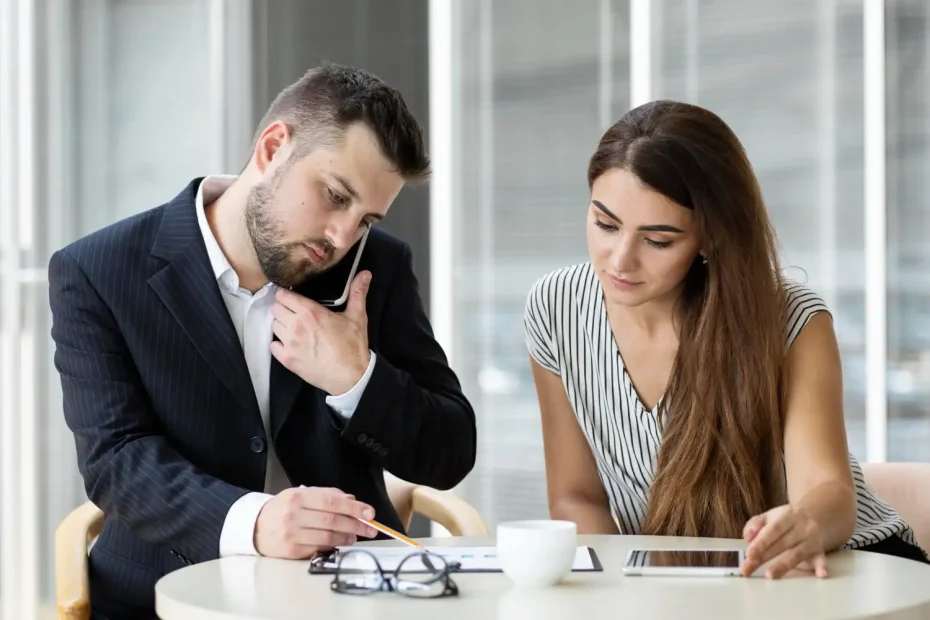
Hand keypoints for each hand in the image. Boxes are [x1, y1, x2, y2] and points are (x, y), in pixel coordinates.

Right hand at [254, 486, 378, 558]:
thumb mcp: (301, 494)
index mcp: (299, 497)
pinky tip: (339, 543)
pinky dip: (333, 546)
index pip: (333, 501)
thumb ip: (327, 495)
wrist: (254, 527)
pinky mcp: (291, 550)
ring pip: (328, 537)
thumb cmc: (282, 509)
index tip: (370, 513)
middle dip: (356, 525)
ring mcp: (292, 534)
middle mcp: (294, 515)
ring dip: (346, 538)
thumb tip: (352, 500)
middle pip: (333, 520)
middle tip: (370, 529)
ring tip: (354, 536)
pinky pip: (318, 549)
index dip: (354, 508)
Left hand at [271, 270, 371, 394]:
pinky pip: (273, 346)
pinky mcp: (288, 359)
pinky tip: (291, 344)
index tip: (292, 298)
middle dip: (283, 309)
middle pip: (276, 309)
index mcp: (311, 312)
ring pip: (274, 326)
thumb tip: (365, 274)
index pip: (283, 296)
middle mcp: (296, 326)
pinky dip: (279, 344)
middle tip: (294, 314)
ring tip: (294, 329)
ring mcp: (290, 343)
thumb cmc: (353, 346)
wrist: (351, 376)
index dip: (286, 295)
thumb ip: (357, 292)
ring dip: (282, 325)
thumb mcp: (357, 316)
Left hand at [741, 504, 828, 578]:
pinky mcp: (819, 552)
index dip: (761, 542)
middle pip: (782, 543)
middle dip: (764, 556)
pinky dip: (821, 567)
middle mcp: (802, 528)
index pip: (773, 529)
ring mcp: (811, 540)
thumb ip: (755, 524)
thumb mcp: (770, 515)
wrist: (817, 515)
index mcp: (788, 516)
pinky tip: (821, 574)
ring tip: (770, 575)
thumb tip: (747, 538)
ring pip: (797, 554)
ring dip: (783, 565)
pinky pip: (821, 560)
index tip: (749, 554)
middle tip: (748, 567)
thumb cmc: (787, 519)